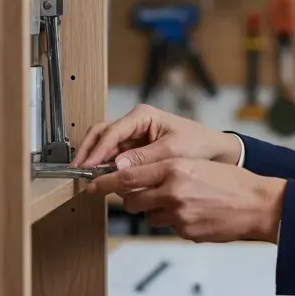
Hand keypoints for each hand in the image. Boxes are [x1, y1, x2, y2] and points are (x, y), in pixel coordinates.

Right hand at [71, 104, 240, 169]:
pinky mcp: (135, 151)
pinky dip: (107, 167)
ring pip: (105, 146)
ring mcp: (134, 137)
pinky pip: (115, 158)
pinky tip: (103, 179)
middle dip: (88, 152)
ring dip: (95, 161)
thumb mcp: (173, 150)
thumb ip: (145, 158)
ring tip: (88, 178)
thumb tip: (119, 166)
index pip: (112, 131)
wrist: (215, 152)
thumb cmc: (199, 144)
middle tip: (80, 172)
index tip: (88, 166)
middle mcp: (135, 123)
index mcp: (143, 115)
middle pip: (101, 135)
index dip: (97, 150)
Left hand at [85, 157, 285, 243]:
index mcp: (175, 169)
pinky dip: (175, 220)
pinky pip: (168, 227)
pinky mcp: (186, 232)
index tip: (91, 186)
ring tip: (182, 202)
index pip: (127, 176)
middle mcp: (173, 192)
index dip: (105, 183)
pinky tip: (195, 213)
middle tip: (148, 194)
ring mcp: (179, 215)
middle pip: (133, 201)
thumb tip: (136, 177)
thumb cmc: (231, 182)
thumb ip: (165, 169)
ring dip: (156, 210)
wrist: (257, 205)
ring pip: (149, 216)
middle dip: (133, 199)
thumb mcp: (196, 164)